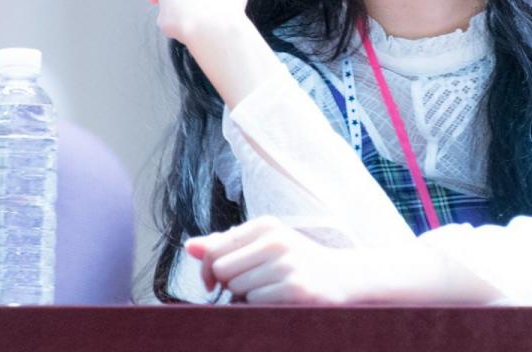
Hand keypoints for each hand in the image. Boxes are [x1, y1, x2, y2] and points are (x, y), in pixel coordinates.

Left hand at [185, 215, 359, 304]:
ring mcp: (287, 264)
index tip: (212, 281)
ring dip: (247, 297)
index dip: (206, 270)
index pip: (213, 249)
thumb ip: (224, 246)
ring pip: (237, 288)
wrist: (343, 278)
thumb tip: (188, 246)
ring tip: (270, 290)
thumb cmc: (295, 262)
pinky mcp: (295, 289)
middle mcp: (276, 240)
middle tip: (252, 284)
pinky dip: (261, 307)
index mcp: (266, 225)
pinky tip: (279, 300)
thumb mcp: (263, 245)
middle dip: (229, 283)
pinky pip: (255, 303)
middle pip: (221, 270)